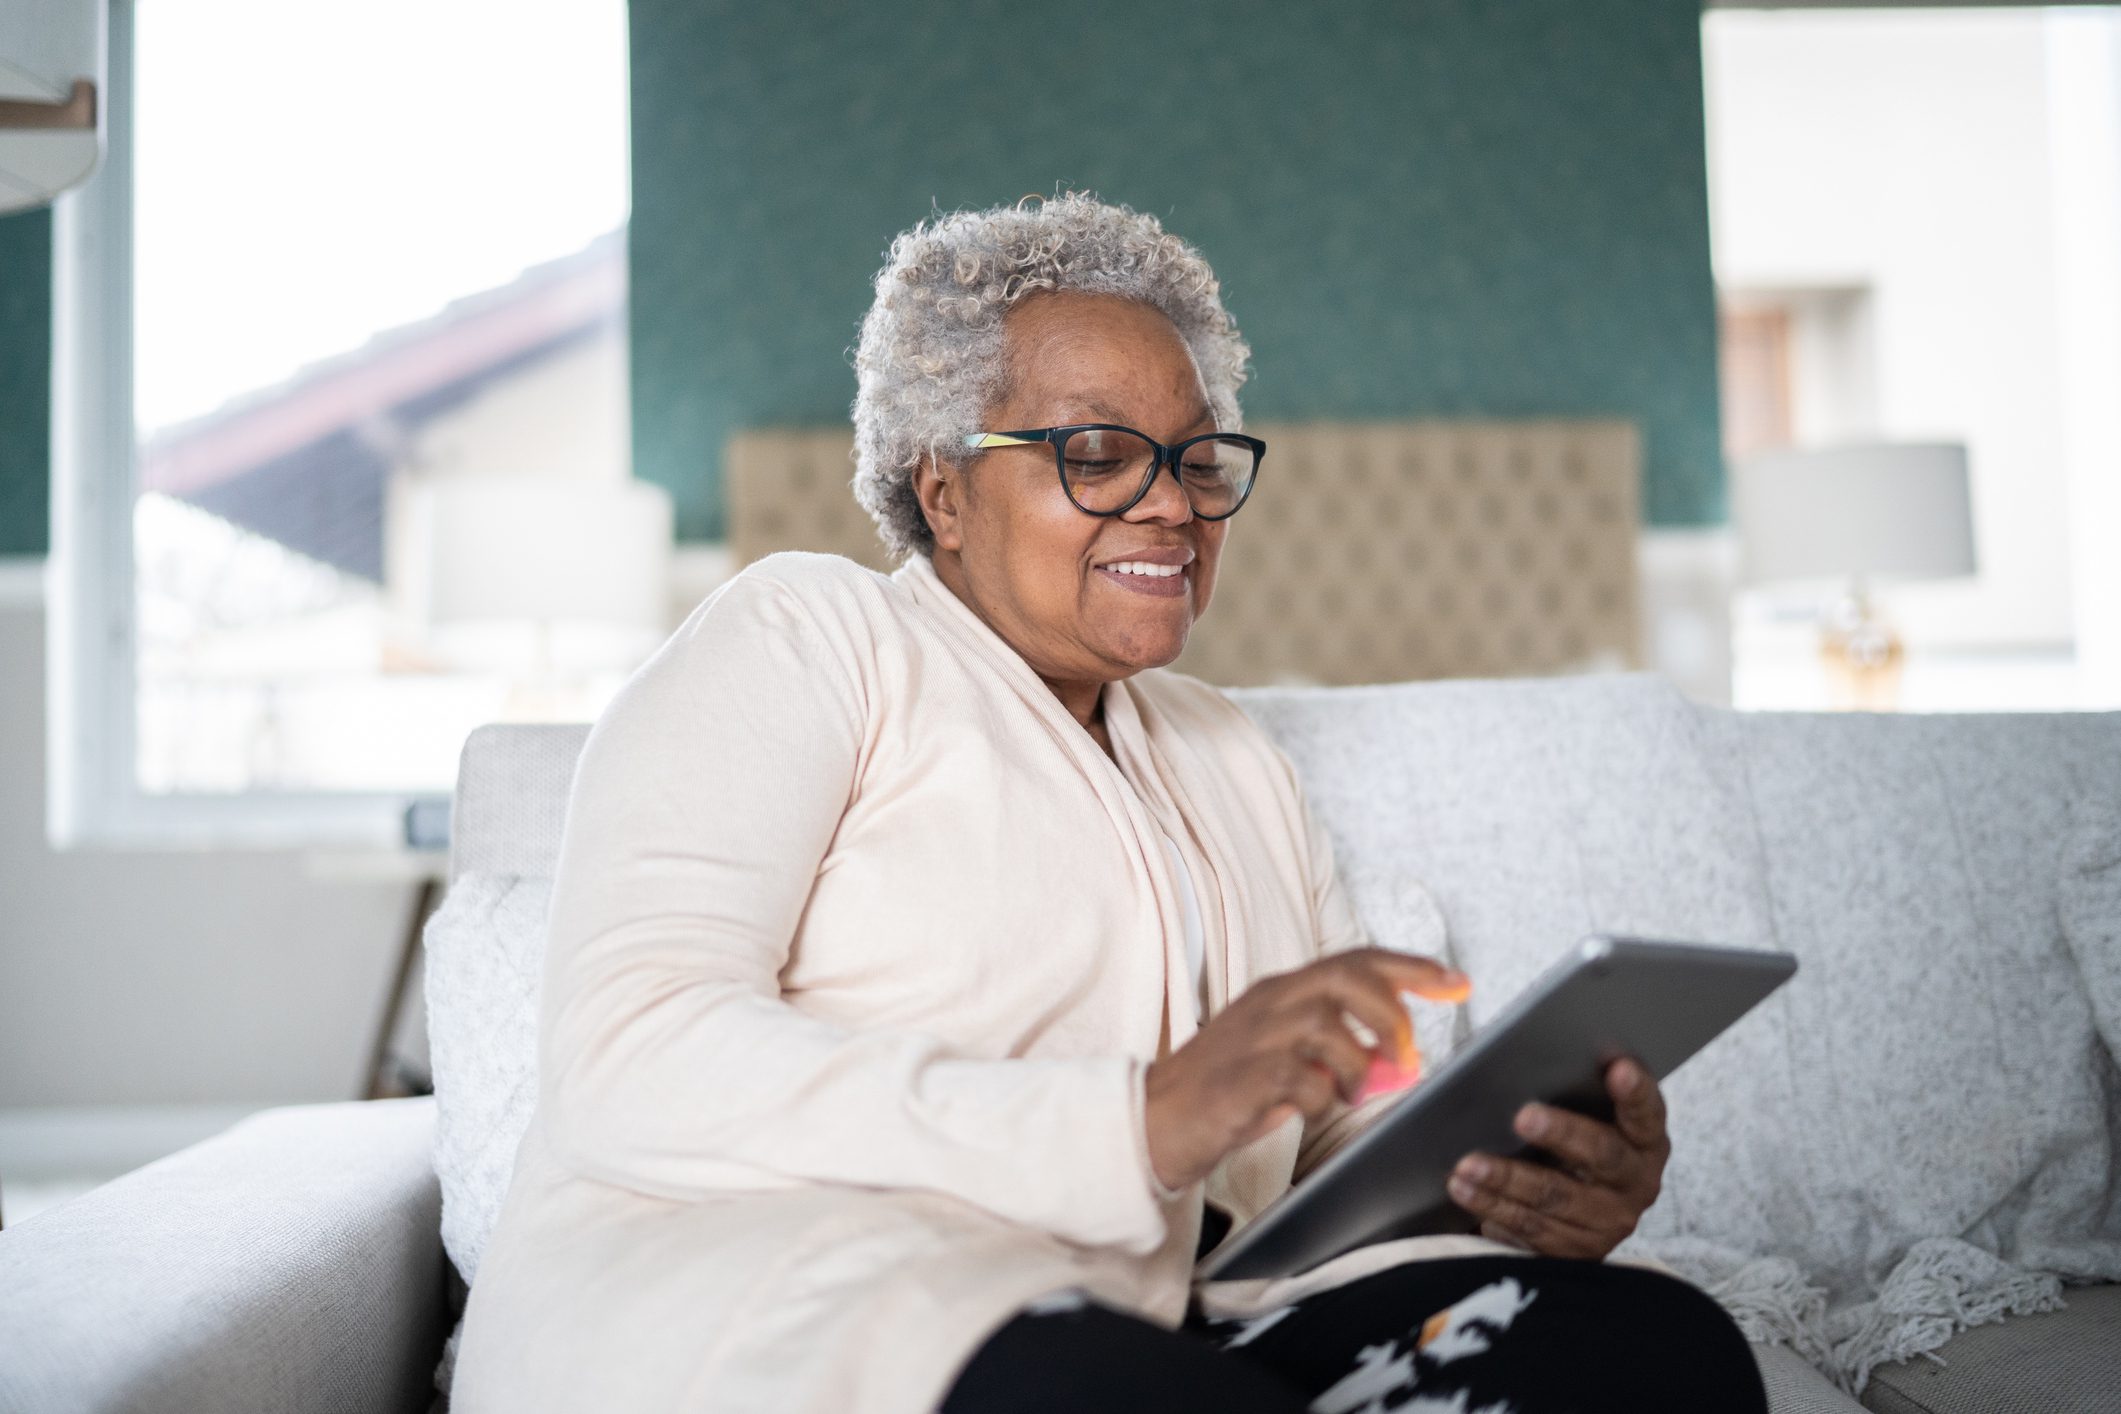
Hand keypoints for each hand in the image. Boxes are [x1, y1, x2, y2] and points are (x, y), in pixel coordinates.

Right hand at [1144, 948, 1470, 1192]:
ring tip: (1351, 1091)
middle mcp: (1270, 1002)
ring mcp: (1254, 1038)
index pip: (1357, 960)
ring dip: (1357, 1061)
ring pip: (1327, 1022)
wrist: (1155, 1118)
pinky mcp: (1242, 1079)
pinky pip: (1302, 1076)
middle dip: (1393, 1012)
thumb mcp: (1291, 1062)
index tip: (1459, 984)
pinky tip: (1316, 1107)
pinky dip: (1323, 1095)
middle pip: (1347, 977)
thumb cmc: (1228, 1090)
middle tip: (1409, 1052)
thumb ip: (1342, 1055)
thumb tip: (1398, 1064)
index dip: (1414, 969)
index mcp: (1282, 991)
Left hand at [1446, 1057, 1670, 1259]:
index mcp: (1645, 1140)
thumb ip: (1570, 1092)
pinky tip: (1465, 1191)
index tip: (1617, 1067)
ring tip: (1467, 1164)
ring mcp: (1609, 1222)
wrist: (1578, 1212)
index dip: (1635, 1091)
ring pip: (1556, 1197)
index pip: (1647, 1112)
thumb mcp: (1584, 1118)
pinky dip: (1494, 1207)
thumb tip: (1518, 1059)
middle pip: (1602, 1155)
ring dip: (1507, 1179)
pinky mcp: (1577, 1251)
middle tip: (1523, 1116)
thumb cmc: (1572, 1143)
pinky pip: (1532, 1230)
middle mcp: (1636, 1182)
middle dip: (1562, 1133)